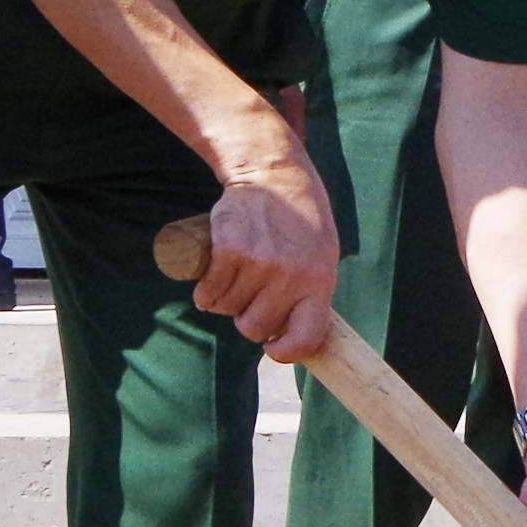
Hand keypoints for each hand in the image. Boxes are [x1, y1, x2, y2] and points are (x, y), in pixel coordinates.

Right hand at [185, 159, 344, 359]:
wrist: (273, 175)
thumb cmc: (299, 222)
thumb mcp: (322, 256)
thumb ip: (311, 292)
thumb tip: (292, 337)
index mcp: (320, 281)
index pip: (306, 337)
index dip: (285, 351)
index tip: (273, 347)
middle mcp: (291, 276)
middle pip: (254, 328)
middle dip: (247, 318)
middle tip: (250, 296)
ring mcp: (260, 264)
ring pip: (227, 310)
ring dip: (224, 301)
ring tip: (235, 276)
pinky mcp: (230, 250)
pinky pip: (208, 293)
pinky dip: (204, 292)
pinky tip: (211, 279)